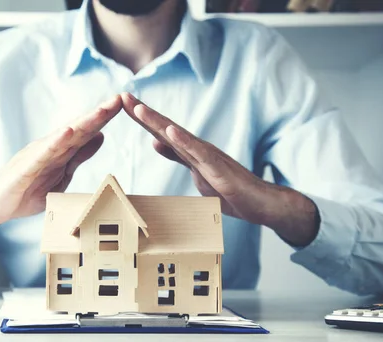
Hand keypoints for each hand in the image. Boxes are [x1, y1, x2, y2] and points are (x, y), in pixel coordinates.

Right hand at [0, 94, 122, 225]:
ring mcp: (37, 155)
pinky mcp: (26, 167)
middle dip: (100, 114)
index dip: (105, 118)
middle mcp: (50, 146)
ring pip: (65, 136)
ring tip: (102, 110)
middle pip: (79, 128)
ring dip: (84, 122)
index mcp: (61, 150)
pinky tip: (69, 131)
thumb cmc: (28, 190)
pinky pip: (43, 153)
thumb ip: (79, 155)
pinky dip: (56, 141)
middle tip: (120, 99)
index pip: (87, 131)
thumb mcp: (61, 174)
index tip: (125, 104)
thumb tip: (101, 136)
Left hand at [121, 92, 318, 246]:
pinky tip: (170, 130)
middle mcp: (198, 148)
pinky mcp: (219, 169)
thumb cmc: (230, 189)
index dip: (141, 118)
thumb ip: (179, 156)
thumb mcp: (197, 172)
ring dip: (158, 121)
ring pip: (179, 136)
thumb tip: (156, 141)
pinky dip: (184, 141)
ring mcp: (209, 157)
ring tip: (138, 108)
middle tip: (122, 96)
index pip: (161, 131)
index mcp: (190, 151)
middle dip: (143, 112)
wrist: (259, 204)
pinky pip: (199, 154)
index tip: (122, 104)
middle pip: (166, 127)